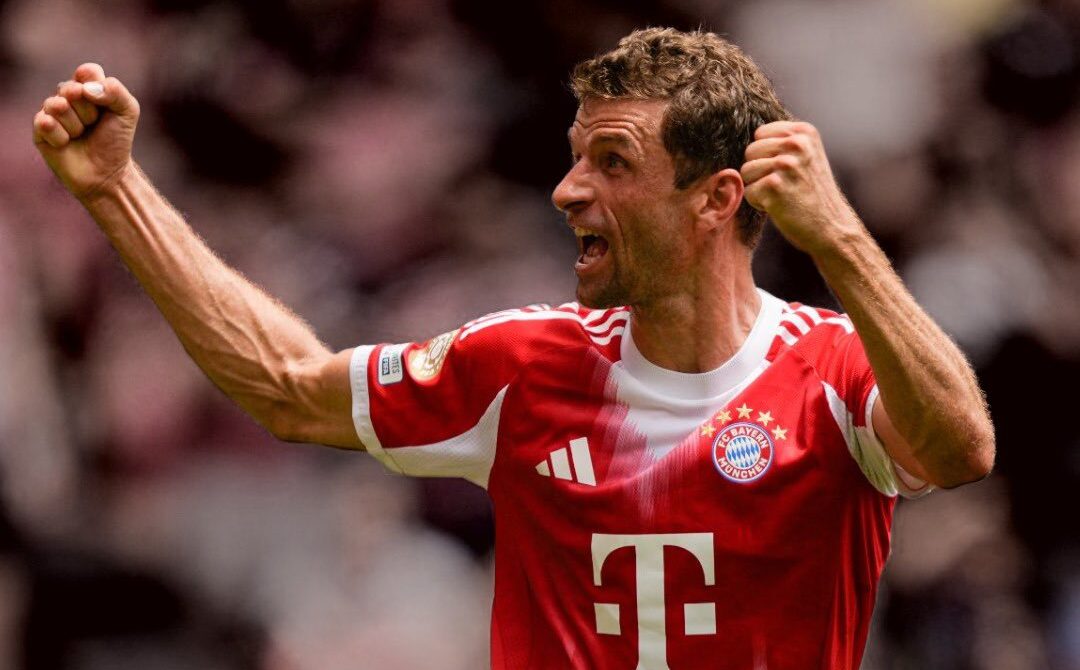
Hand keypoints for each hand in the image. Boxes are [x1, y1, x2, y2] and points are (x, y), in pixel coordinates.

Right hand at [33, 63, 139, 199]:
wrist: (107, 173)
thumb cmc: (116, 141)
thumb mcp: (128, 112)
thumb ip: (115, 91)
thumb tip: (85, 88)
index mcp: (88, 88)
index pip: (87, 71)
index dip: (97, 88)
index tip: (106, 106)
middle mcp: (67, 97)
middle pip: (71, 88)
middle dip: (89, 111)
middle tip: (94, 125)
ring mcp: (52, 112)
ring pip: (57, 105)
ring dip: (76, 125)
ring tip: (81, 135)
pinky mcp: (40, 130)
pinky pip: (45, 122)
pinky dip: (62, 136)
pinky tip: (67, 144)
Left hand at [741, 121, 860, 255]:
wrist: (832, 228)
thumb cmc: (813, 194)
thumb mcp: (807, 156)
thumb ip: (784, 141)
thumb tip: (752, 135)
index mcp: (804, 132)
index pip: (760, 134)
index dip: (767, 155)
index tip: (788, 170)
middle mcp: (796, 144)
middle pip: (750, 151)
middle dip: (760, 171)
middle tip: (786, 186)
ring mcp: (785, 164)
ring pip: (746, 171)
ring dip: (759, 188)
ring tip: (784, 195)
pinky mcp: (774, 186)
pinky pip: (748, 192)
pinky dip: (760, 204)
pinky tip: (781, 207)